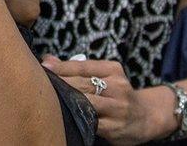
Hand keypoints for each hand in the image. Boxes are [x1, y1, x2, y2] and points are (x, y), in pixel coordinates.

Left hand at [41, 56, 174, 143]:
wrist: (147, 117)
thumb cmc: (117, 94)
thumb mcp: (104, 75)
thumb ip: (77, 68)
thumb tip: (47, 59)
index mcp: (113, 70)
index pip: (82, 66)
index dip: (60, 68)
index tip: (43, 68)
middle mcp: (118, 87)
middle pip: (81, 84)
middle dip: (60, 84)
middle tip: (38, 83)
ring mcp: (117, 108)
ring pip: (85, 103)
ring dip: (65, 100)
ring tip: (48, 99)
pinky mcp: (114, 127)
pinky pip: (90, 122)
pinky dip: (76, 117)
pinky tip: (63, 115)